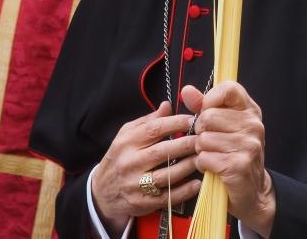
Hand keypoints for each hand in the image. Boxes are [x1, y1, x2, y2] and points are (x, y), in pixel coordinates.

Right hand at [92, 102, 201, 235]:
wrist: (102, 191)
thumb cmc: (120, 158)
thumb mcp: (127, 134)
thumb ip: (148, 121)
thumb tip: (167, 105)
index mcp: (127, 142)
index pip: (154, 129)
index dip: (176, 123)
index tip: (193, 120)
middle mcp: (130, 162)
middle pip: (162, 152)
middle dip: (187, 144)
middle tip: (204, 139)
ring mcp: (135, 184)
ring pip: (167, 175)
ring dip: (188, 166)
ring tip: (203, 158)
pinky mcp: (142, 202)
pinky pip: (167, 197)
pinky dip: (184, 191)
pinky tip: (196, 183)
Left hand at [184, 82, 275, 237]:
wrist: (252, 191)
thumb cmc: (233, 154)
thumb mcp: (223, 126)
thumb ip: (204, 106)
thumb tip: (186, 90)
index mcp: (250, 111)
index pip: (229, 89)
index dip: (211, 98)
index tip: (207, 111)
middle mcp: (253, 125)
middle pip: (208, 116)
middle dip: (201, 131)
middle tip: (210, 141)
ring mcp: (248, 146)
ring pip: (204, 138)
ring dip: (202, 150)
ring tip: (213, 156)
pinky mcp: (239, 166)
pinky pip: (205, 157)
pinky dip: (203, 164)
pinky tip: (213, 168)